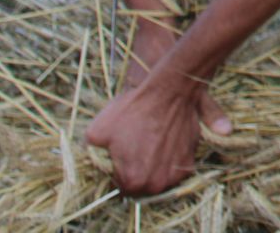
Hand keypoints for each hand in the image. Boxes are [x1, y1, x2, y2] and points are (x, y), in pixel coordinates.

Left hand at [85, 68, 230, 196]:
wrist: (169, 92)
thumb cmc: (132, 110)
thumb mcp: (95, 132)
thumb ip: (90, 153)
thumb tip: (91, 160)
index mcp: (132, 180)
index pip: (118, 188)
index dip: (115, 173)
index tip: (116, 158)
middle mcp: (156, 183)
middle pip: (139, 187)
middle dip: (134, 172)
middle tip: (131, 151)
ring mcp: (176, 174)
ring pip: (157, 179)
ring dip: (152, 168)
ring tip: (148, 145)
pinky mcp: (189, 161)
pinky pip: (173, 169)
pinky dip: (168, 160)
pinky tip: (162, 142)